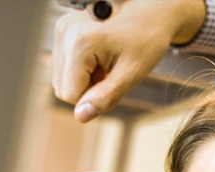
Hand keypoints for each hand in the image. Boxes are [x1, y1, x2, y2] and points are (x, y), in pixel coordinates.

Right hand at [52, 0, 205, 121]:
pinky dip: (82, 68)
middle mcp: (64, 33)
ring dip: (85, 79)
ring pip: (62, 78)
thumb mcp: (131, 73)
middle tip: (112, 73)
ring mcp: (62, 29)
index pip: (69, 95)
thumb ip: (105, 97)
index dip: (93, 97)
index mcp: (79, 43)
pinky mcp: (64, 29)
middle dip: (88, 88)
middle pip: (62, 87)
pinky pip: (65, 65)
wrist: (152, 12)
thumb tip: (81, 116)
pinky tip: (101, 57)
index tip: (113, 81)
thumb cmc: (147, 39)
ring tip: (107, 63)